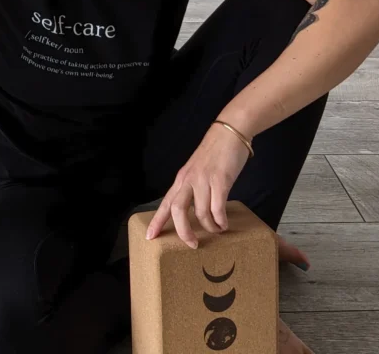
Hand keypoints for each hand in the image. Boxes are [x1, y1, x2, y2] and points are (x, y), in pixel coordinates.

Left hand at [145, 121, 251, 246]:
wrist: (228, 133)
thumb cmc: (214, 154)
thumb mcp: (197, 171)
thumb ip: (193, 188)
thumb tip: (195, 211)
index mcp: (181, 179)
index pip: (165, 203)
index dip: (157, 221)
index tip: (149, 236)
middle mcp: (189, 180)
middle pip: (177, 210)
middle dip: (183, 231)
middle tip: (192, 244)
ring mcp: (203, 180)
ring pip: (200, 212)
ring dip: (209, 227)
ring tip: (217, 230)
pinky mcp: (220, 180)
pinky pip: (217, 208)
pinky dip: (220, 220)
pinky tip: (224, 223)